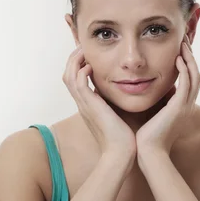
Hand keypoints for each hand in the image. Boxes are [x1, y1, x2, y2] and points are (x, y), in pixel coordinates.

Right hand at [63, 45, 136, 162]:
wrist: (121, 153)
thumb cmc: (124, 138)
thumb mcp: (119, 116)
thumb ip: (119, 103)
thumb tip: (132, 91)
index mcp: (89, 105)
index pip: (76, 80)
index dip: (79, 65)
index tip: (90, 54)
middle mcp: (83, 104)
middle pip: (67, 74)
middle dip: (73, 58)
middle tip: (84, 47)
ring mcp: (84, 105)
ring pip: (69, 76)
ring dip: (75, 60)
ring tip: (85, 50)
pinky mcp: (90, 106)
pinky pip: (78, 84)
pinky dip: (81, 71)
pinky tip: (90, 66)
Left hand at [136, 34, 199, 156]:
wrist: (148, 153)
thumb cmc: (145, 138)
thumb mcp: (152, 115)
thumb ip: (153, 102)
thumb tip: (143, 89)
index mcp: (181, 107)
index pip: (189, 80)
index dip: (186, 64)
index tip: (178, 50)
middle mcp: (187, 105)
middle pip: (195, 74)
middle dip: (190, 57)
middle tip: (184, 40)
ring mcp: (185, 106)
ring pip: (194, 76)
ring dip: (189, 59)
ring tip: (183, 44)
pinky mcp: (179, 108)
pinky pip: (187, 84)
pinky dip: (184, 70)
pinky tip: (178, 59)